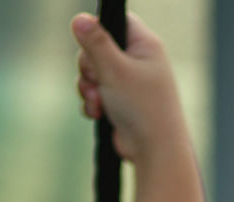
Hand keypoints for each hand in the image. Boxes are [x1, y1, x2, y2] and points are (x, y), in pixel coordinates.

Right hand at [72, 12, 184, 161]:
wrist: (154, 151)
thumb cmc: (143, 109)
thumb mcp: (115, 70)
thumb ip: (95, 43)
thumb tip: (79, 18)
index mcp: (144, 45)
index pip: (115, 21)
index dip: (98, 30)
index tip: (89, 45)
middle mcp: (137, 61)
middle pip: (98, 48)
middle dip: (89, 67)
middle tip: (96, 80)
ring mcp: (128, 84)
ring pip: (93, 74)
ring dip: (89, 89)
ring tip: (99, 103)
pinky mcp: (119, 103)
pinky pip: (96, 95)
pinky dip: (93, 104)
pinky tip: (98, 114)